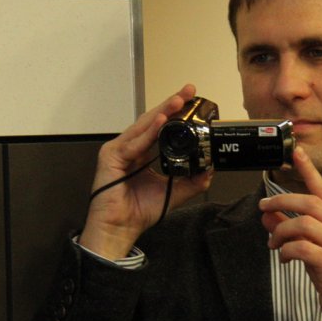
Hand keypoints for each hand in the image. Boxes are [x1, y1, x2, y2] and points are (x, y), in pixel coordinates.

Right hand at [79, 85, 211, 259]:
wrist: (121, 229)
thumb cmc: (138, 212)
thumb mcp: (174, 193)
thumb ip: (192, 180)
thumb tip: (210, 168)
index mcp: (142, 153)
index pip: (160, 127)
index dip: (175, 113)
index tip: (192, 101)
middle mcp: (130, 148)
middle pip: (152, 120)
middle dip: (171, 104)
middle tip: (188, 91)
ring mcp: (119, 150)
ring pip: (143, 126)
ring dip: (162, 112)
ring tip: (179, 101)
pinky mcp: (111, 157)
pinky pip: (134, 142)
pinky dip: (149, 131)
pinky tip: (161, 121)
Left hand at [259, 147, 321, 319]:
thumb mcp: (312, 244)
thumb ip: (291, 227)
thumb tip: (267, 214)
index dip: (309, 170)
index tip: (297, 152)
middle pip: (311, 203)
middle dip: (282, 201)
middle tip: (263, 206)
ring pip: (304, 224)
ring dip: (281, 230)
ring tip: (273, 242)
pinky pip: (302, 248)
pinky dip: (287, 250)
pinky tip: (284, 257)